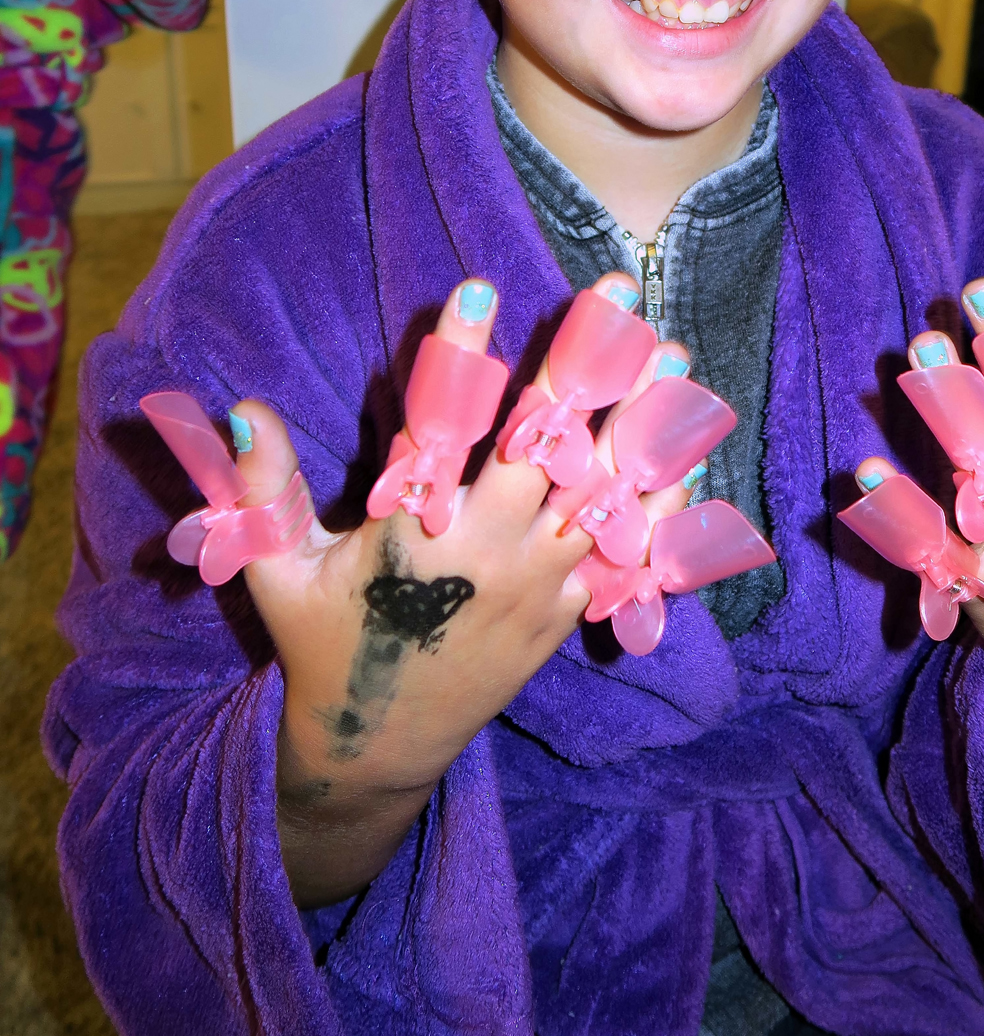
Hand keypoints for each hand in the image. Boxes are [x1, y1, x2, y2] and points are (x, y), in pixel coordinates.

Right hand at [237, 272, 691, 902]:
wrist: (380, 746)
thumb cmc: (324, 645)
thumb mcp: (281, 570)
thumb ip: (266, 491)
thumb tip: (244, 409)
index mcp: (418, 530)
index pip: (442, 423)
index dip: (459, 354)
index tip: (477, 289)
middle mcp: (488, 550)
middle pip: (551, 444)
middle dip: (586, 366)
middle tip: (618, 295)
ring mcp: (537, 584)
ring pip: (605, 492)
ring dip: (641, 422)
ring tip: (675, 359)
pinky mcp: (564, 613)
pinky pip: (625, 554)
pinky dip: (659, 505)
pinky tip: (687, 456)